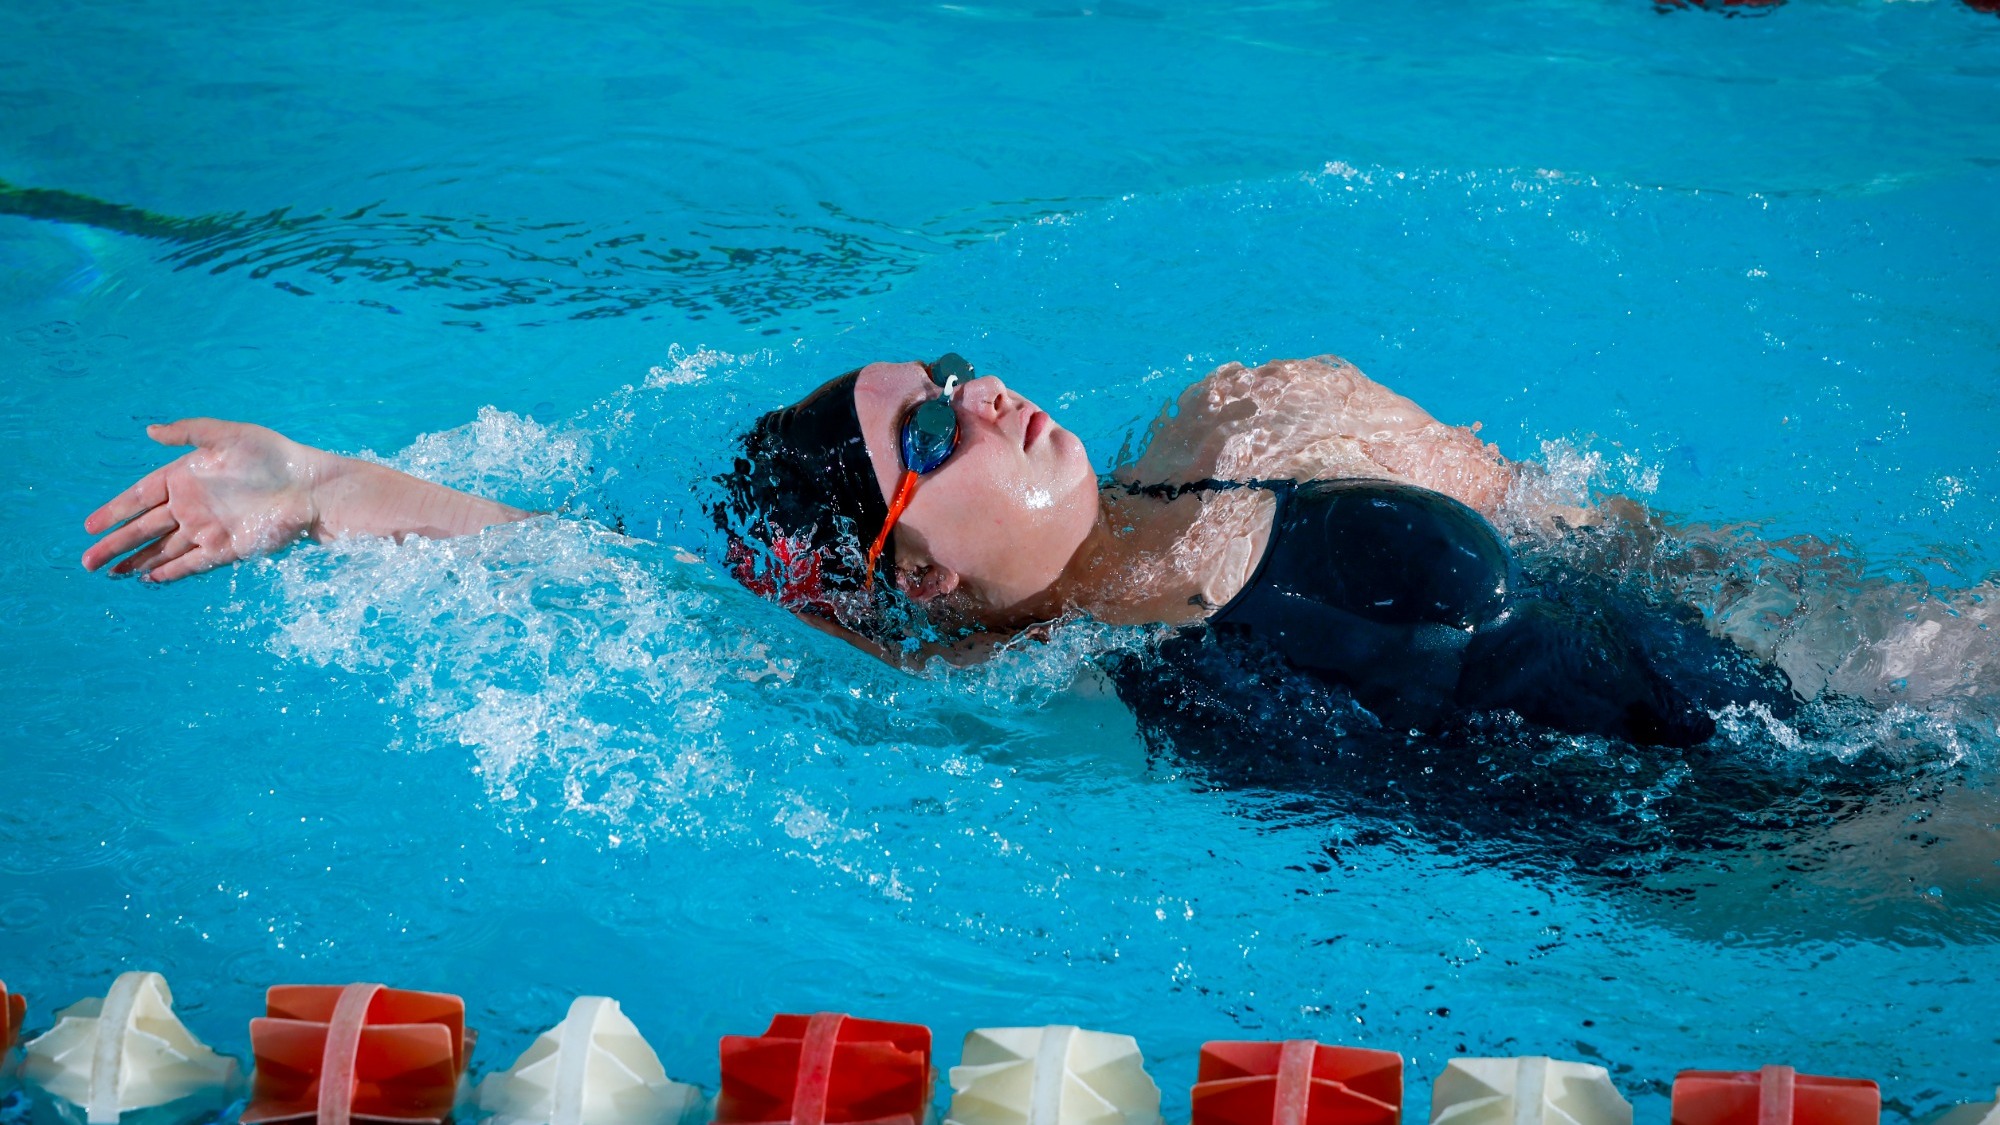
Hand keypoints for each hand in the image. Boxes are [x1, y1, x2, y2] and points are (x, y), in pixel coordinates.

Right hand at [82, 418, 329, 582]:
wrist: (310, 488)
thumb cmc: (273, 456)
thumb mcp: (227, 435)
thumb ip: (188, 432)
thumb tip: (149, 430)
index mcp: (186, 477)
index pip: (140, 497)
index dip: (115, 511)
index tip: (90, 527)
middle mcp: (192, 506)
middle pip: (145, 529)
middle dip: (116, 544)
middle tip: (87, 561)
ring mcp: (208, 529)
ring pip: (163, 549)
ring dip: (137, 560)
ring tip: (110, 573)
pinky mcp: (227, 549)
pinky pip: (192, 563)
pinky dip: (171, 571)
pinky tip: (148, 578)